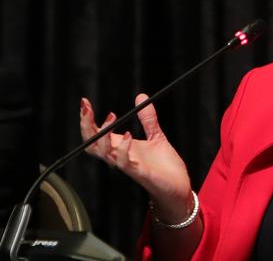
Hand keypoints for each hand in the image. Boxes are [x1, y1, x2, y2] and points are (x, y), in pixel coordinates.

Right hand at [80, 94, 192, 222]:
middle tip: (88, 109)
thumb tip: (140, 96)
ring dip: (104, 136)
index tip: (85, 103)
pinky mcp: (140, 173)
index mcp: (121, 147)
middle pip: (92, 144)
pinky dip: (124, 149)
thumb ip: (148, 118)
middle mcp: (120, 157)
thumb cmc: (163, 165)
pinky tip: (128, 136)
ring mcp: (129, 166)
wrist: (177, 185)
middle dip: (86, 127)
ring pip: (105, 154)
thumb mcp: (156, 136)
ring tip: (111, 117)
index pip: (96, 135)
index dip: (87, 120)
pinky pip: (125, 164)